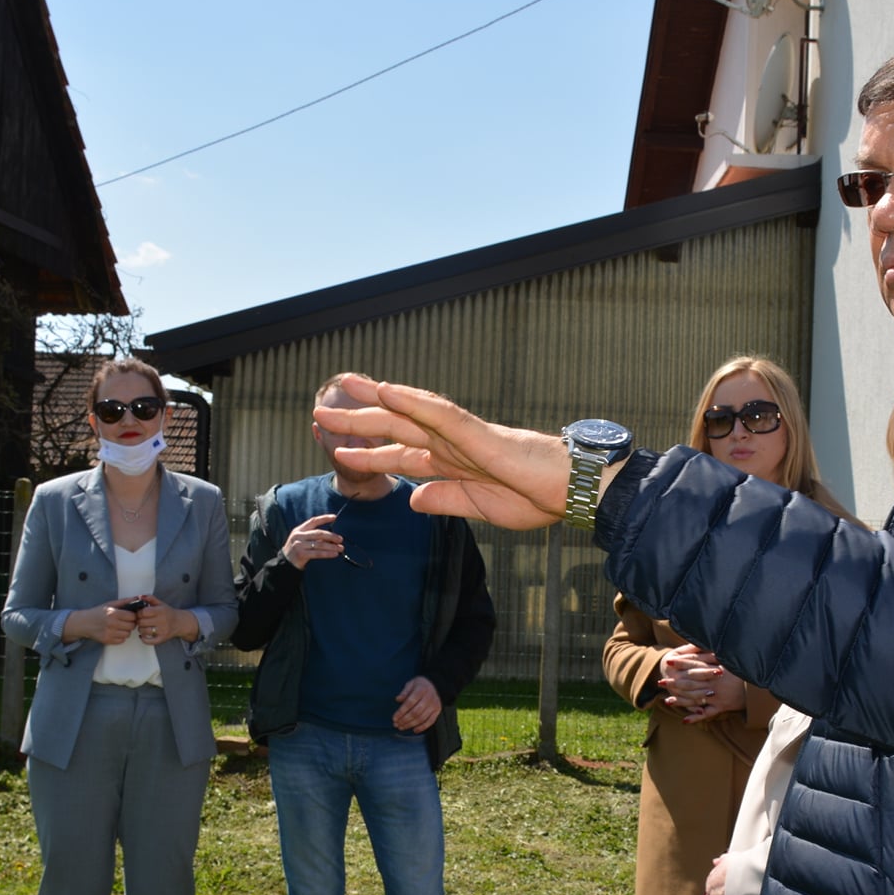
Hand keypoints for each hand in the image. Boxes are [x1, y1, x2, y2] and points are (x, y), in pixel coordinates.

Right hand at [64, 599, 140, 644]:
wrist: (84, 623)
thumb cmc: (99, 612)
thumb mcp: (110, 603)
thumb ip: (125, 601)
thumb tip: (139, 598)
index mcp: (113, 613)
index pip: (132, 617)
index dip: (133, 616)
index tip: (131, 615)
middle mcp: (111, 624)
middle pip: (131, 626)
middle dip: (131, 623)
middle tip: (126, 621)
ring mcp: (109, 633)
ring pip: (127, 634)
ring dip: (126, 631)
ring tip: (120, 626)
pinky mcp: (107, 641)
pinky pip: (121, 640)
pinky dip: (121, 637)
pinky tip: (116, 632)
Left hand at [132, 597, 197, 645]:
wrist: (180, 623)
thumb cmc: (167, 613)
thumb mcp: (160, 603)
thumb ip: (150, 598)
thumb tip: (139, 596)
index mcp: (161, 611)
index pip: (143, 612)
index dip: (139, 613)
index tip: (140, 613)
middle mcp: (162, 621)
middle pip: (142, 622)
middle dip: (139, 621)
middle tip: (141, 620)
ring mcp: (162, 631)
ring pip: (144, 631)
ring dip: (140, 629)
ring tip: (143, 626)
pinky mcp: (162, 639)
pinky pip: (149, 641)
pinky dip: (143, 639)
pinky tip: (143, 635)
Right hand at [283, 514, 345, 568]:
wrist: (285, 562)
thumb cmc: (297, 550)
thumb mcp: (302, 539)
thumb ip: (314, 537)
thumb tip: (332, 538)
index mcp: (299, 529)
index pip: (313, 521)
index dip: (324, 518)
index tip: (334, 517)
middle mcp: (298, 536)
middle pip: (318, 533)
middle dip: (331, 536)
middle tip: (341, 539)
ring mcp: (299, 545)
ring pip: (319, 544)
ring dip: (332, 546)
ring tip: (341, 548)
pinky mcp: (301, 554)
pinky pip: (317, 553)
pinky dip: (327, 554)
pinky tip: (334, 554)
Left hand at [312, 376, 587, 526]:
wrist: (572, 492)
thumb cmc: (536, 498)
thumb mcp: (478, 509)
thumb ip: (444, 501)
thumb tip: (411, 499)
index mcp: (452, 465)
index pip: (400, 456)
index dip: (367, 454)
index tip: (336, 449)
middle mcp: (451, 445)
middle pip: (396, 427)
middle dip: (358, 418)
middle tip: (321, 408)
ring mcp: (463, 435)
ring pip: (411, 411)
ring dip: (376, 398)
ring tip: (343, 385)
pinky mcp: (478, 434)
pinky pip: (441, 413)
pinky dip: (413, 401)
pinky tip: (389, 390)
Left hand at [392, 675, 441, 733]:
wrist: (435, 684)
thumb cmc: (420, 685)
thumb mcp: (411, 684)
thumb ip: (404, 692)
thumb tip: (397, 699)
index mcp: (421, 689)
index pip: (410, 702)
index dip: (401, 711)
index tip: (394, 718)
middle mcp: (429, 698)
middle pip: (415, 712)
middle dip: (404, 720)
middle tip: (396, 724)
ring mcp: (434, 705)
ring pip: (422, 718)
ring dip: (410, 725)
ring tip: (402, 727)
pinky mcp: (437, 711)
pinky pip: (430, 721)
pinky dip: (422, 727)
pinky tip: (414, 730)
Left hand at [657, 645, 741, 723]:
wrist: (760, 686)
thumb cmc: (746, 668)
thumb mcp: (732, 658)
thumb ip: (717, 651)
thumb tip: (702, 642)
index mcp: (717, 669)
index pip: (695, 665)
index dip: (681, 663)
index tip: (669, 661)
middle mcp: (715, 683)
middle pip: (691, 682)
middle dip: (676, 682)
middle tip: (661, 682)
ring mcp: (718, 696)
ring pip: (696, 699)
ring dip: (681, 700)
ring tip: (667, 700)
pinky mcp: (722, 707)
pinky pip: (707, 714)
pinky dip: (696, 717)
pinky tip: (684, 720)